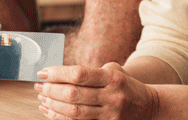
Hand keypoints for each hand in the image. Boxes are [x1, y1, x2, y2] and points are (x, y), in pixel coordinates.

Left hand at [35, 63, 157, 119]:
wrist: (149, 107)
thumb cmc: (125, 86)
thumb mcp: (114, 71)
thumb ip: (91, 72)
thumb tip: (59, 74)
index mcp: (112, 78)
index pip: (79, 74)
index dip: (57, 73)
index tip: (43, 72)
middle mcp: (112, 97)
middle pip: (74, 94)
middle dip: (51, 90)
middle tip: (38, 86)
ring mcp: (110, 115)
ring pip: (74, 112)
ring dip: (53, 105)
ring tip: (42, 98)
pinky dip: (60, 118)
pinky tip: (50, 111)